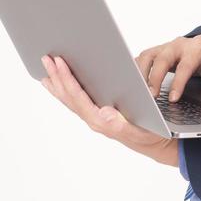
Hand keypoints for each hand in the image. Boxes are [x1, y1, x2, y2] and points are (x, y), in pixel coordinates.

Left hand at [40, 54, 177, 166]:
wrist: (154, 143)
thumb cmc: (149, 134)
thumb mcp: (140, 128)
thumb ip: (121, 123)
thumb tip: (104, 112)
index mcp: (100, 121)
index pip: (78, 96)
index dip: (67, 78)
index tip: (59, 62)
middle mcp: (93, 119)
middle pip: (69, 96)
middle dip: (57, 76)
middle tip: (46, 58)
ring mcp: (92, 117)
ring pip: (69, 99)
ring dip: (57, 82)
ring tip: (46, 68)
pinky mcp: (95, 114)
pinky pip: (75, 101)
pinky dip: (64, 91)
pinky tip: (58, 84)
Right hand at [135, 34, 200, 103]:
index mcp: (197, 49)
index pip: (185, 66)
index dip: (178, 82)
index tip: (173, 98)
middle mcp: (179, 45)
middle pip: (163, 58)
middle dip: (155, 78)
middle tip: (151, 96)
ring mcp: (166, 47)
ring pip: (149, 55)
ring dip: (142, 73)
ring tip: (139, 91)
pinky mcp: (158, 51)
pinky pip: (143, 57)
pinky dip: (136, 69)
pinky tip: (134, 83)